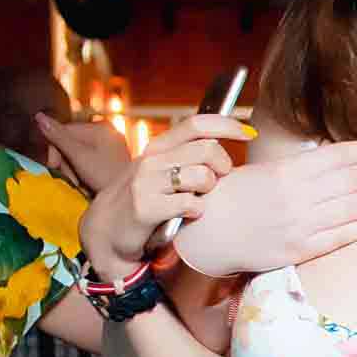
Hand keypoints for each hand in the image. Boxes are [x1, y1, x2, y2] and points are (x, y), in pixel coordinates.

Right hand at [29, 113, 135, 198]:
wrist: (131, 199)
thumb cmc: (106, 177)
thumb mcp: (79, 156)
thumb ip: (58, 137)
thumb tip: (38, 117)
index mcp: (99, 127)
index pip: (63, 131)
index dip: (55, 150)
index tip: (54, 167)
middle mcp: (105, 131)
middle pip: (70, 142)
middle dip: (66, 162)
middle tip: (72, 178)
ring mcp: (109, 144)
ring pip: (76, 152)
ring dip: (72, 169)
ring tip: (80, 182)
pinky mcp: (110, 157)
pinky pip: (86, 159)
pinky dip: (82, 170)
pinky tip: (86, 181)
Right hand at [83, 110, 248, 273]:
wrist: (106, 231)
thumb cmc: (143, 200)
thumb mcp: (161, 172)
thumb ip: (186, 157)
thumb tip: (222, 147)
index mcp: (159, 147)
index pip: (197, 124)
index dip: (227, 125)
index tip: (250, 133)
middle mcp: (152, 159)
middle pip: (208, 150)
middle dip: (223, 168)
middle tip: (214, 184)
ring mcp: (147, 182)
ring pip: (203, 176)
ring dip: (208, 192)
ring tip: (195, 200)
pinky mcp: (146, 207)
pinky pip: (191, 205)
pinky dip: (196, 212)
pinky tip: (185, 216)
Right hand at [179, 140, 356, 278]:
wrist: (204, 235)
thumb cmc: (231, 198)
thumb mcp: (261, 170)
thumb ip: (297, 167)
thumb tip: (334, 160)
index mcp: (286, 171)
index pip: (337, 157)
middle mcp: (297, 196)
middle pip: (353, 181)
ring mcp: (300, 224)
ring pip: (353, 208)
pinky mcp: (300, 250)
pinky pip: (341, 236)